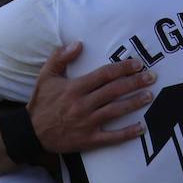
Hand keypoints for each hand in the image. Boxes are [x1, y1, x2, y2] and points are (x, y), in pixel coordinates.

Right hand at [28, 42, 155, 152]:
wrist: (31, 132)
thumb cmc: (41, 103)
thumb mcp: (46, 76)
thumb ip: (60, 57)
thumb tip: (77, 43)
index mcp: (75, 88)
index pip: (104, 75)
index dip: (122, 68)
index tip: (137, 64)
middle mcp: (83, 104)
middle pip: (114, 91)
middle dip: (135, 83)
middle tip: (152, 77)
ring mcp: (87, 123)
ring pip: (115, 111)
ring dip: (134, 103)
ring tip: (149, 96)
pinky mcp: (89, 140)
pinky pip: (112, 137)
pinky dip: (127, 133)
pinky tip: (141, 128)